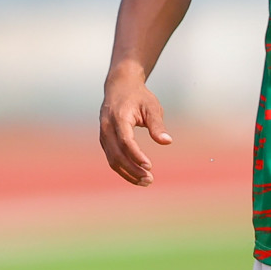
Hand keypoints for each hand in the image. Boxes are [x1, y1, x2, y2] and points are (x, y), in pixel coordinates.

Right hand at [99, 67, 172, 185]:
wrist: (119, 87)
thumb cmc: (139, 97)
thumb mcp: (152, 107)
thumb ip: (157, 125)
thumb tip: (167, 142)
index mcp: (118, 118)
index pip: (125, 141)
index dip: (136, 155)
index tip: (149, 166)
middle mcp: (107, 128)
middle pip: (116, 155)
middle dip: (132, 169)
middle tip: (149, 180)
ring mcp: (103, 135)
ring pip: (112, 159)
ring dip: (127, 172)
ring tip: (145, 182)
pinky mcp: (105, 140)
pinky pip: (112, 157)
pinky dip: (123, 168)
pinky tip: (136, 175)